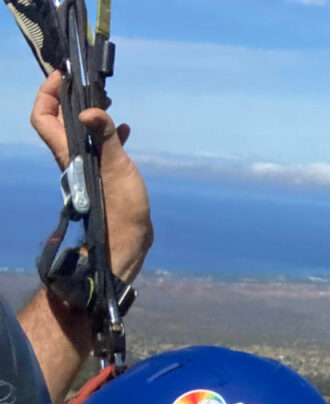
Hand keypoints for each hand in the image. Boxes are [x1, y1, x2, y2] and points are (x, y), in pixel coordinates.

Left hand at [30, 71, 152, 282]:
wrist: (126, 240)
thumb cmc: (119, 206)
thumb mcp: (114, 167)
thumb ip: (103, 136)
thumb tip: (91, 109)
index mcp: (68, 151)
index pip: (42, 116)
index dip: (47, 93)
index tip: (64, 77)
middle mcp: (73, 156)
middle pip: (60, 120)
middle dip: (70, 98)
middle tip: (87, 85)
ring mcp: (89, 166)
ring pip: (82, 131)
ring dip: (91, 114)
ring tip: (109, 103)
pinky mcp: (105, 175)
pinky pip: (102, 146)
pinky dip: (111, 134)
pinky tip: (126, 131)